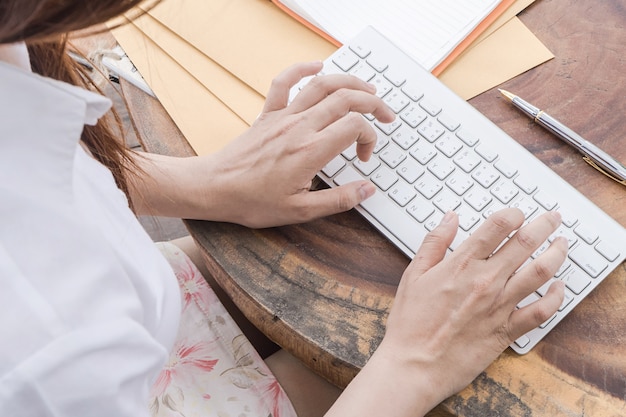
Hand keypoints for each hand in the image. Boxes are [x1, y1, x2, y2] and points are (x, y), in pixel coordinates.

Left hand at [197, 61, 394, 226]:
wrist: (215, 188)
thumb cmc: (253, 201)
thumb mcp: (300, 211)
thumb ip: (338, 200)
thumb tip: (366, 190)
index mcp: (310, 152)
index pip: (354, 127)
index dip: (369, 138)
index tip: (363, 157)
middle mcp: (299, 128)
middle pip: (346, 99)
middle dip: (373, 103)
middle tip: (386, 115)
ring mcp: (283, 117)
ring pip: (322, 85)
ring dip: (350, 82)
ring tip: (367, 89)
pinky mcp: (268, 114)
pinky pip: (284, 82)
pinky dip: (302, 69)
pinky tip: (317, 66)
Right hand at [328, 208, 566, 416]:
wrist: (414, 364)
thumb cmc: (410, 323)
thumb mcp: (413, 275)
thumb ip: (434, 242)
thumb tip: (450, 218)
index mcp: (461, 264)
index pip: (498, 226)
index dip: (513, 214)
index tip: (517, 214)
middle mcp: (485, 281)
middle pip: (526, 243)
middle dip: (544, 225)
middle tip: (552, 218)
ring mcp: (499, 305)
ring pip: (541, 272)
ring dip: (557, 253)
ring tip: (562, 244)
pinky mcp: (507, 330)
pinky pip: (542, 311)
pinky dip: (556, 297)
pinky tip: (559, 287)